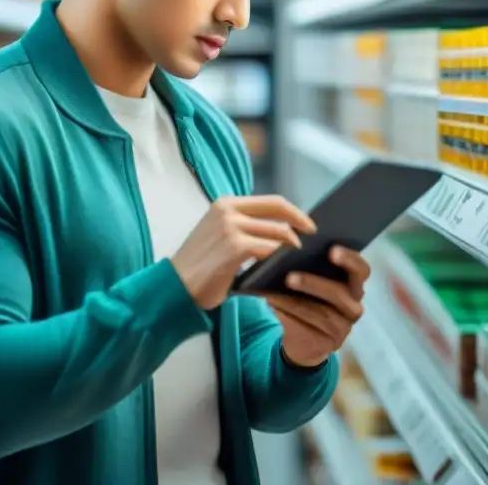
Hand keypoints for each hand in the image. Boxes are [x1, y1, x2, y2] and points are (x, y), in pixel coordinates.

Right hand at [171, 195, 315, 309]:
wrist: (175, 286)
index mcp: (225, 204)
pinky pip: (269, 250)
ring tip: (297, 258)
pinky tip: (283, 269)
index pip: (271, 201)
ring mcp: (230, 227)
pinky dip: (280, 259)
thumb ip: (245, 228)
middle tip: (312, 238)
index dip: (294, 211)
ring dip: (291, 247)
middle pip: (278, 212)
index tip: (308, 224)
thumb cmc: (200, 266)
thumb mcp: (219, 235)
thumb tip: (282, 231)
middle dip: (300, 225)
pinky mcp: (234, 246)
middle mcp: (227, 210)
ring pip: (277, 232)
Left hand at [261, 246, 370, 367]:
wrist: (305, 339)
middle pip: (339, 293)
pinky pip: (307, 328)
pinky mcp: (330, 343)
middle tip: (289, 277)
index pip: (361, 270)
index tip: (331, 250)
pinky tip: (273, 307)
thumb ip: (309, 269)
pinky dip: (287, 316)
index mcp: (354, 285)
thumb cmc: (308, 299)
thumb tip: (286, 253)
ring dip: (292, 302)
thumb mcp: (313, 284)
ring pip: (319, 313)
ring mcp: (344, 327)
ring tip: (272, 293)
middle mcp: (354, 306)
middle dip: (313, 284)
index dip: (350, 259)